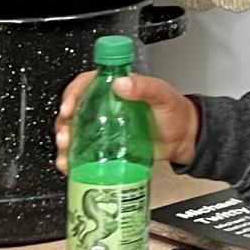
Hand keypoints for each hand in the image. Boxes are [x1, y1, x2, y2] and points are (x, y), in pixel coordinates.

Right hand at [54, 70, 198, 169]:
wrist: (185, 139)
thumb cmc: (175, 112)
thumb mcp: (161, 94)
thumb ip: (144, 87)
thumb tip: (122, 84)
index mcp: (115, 87)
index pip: (85, 84)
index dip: (72, 94)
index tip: (68, 108)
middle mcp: (105, 106)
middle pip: (74, 110)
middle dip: (64, 123)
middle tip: (65, 136)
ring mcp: (104, 128)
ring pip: (75, 131)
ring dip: (65, 143)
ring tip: (66, 155)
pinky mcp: (107, 147)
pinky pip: (84, 151)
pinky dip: (73, 159)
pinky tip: (69, 165)